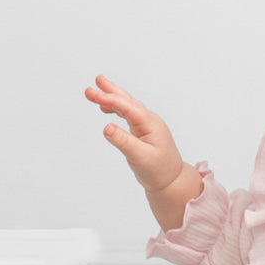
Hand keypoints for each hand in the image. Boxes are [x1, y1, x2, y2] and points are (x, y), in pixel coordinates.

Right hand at [84, 75, 184, 194]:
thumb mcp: (140, 157)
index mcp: (150, 124)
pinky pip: (128, 115)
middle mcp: (149, 120)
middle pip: (128, 101)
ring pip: (127, 106)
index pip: (127, 107)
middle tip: (94, 83)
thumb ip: (123, 142)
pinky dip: (116, 109)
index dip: (110, 99)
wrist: (171, 181)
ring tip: (96, 91)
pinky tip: (106, 109)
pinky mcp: (142, 131)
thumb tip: (107, 128)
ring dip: (112, 98)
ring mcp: (146, 125)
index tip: (93, 95)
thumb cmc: (159, 171)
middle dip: (110, 91)